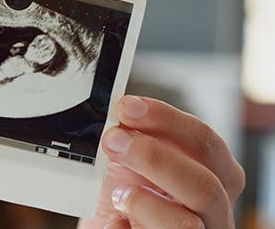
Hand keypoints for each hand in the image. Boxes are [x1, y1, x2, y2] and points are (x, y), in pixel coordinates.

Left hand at [78, 96, 244, 228]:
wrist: (109, 227)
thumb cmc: (124, 196)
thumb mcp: (130, 162)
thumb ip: (137, 138)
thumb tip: (126, 111)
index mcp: (214, 178)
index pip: (207, 144)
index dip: (168, 121)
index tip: (127, 107)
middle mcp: (213, 213)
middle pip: (205, 186)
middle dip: (154, 158)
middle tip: (112, 140)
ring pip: (186, 226)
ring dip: (142, 202)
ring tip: (117, 195)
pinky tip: (113, 221)